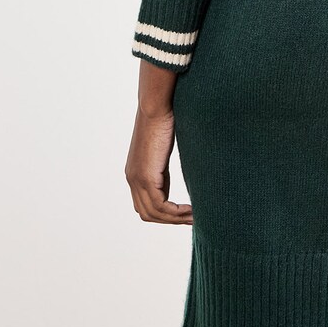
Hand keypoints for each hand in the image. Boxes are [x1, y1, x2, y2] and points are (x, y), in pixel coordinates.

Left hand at [124, 103, 192, 224]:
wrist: (155, 106)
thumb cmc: (163, 120)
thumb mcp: (162, 151)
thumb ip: (162, 169)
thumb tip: (171, 182)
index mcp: (135, 173)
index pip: (146, 205)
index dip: (164, 214)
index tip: (184, 213)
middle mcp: (132, 179)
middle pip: (147, 214)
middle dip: (170, 221)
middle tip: (192, 219)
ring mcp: (136, 179)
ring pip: (153, 213)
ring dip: (175, 219)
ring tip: (195, 217)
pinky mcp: (146, 177)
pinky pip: (160, 206)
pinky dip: (175, 213)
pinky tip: (191, 210)